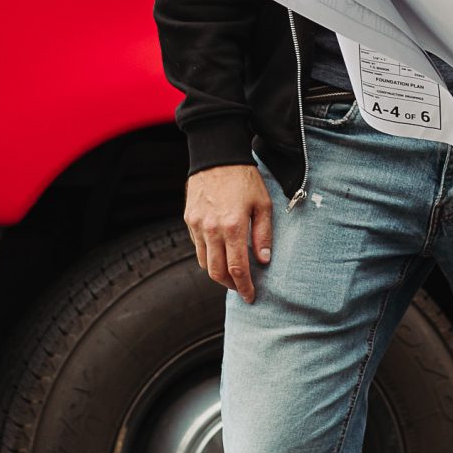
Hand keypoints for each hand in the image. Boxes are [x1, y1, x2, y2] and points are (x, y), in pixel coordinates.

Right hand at [184, 166, 273, 301]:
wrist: (217, 156)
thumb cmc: (244, 179)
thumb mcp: (262, 204)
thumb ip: (263, 235)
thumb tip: (263, 261)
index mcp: (233, 226)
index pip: (237, 268)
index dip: (244, 287)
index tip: (250, 297)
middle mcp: (212, 229)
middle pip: (217, 272)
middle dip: (230, 285)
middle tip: (241, 287)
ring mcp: (197, 225)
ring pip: (204, 262)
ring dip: (217, 272)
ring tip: (231, 272)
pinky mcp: (189, 220)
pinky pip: (197, 246)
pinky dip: (208, 255)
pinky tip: (220, 251)